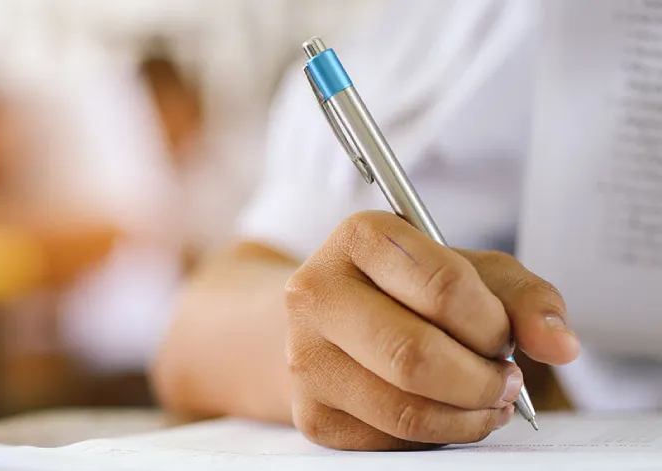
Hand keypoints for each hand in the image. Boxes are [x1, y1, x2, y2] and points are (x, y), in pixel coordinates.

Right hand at [285, 211, 579, 449]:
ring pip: (404, 409)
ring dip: (467, 416)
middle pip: (414, 356)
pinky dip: (435, 435)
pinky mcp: (311, 413)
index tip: (503, 337)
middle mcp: (315, 293)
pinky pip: (390, 441)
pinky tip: (445, 413)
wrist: (334, 321)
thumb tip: (560, 345)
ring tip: (486, 401)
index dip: (491, 324)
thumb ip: (523, 298)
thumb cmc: (409, 290)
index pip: (443, 287)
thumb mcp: (470, 272)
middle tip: (506, 383)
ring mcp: (306, 357)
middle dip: (481, 381)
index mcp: (358, 238)